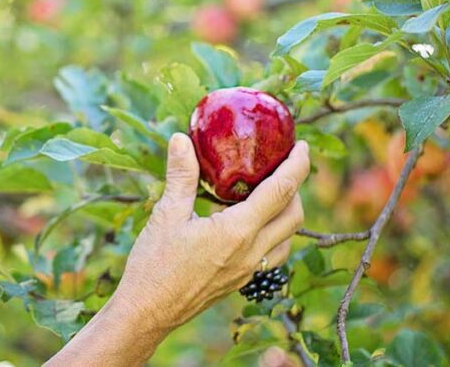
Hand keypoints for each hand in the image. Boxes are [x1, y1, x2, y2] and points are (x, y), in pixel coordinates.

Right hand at [112, 133, 308, 331]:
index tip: (302, 146)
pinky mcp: (240, 280)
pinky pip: (273, 254)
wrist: (148, 312)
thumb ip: (181, 175)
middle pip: (294, 216)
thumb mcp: (166, 214)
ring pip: (287, 238)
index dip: (297, 166)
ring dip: (289, 213)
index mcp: (237, 231)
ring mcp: (248, 270)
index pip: (281, 192)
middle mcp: (251, 252)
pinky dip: (275, 233)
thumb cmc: (155, 264)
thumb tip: (182, 139)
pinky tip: (253, 224)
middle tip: (286, 165)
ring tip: (272, 192)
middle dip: (297, 187)